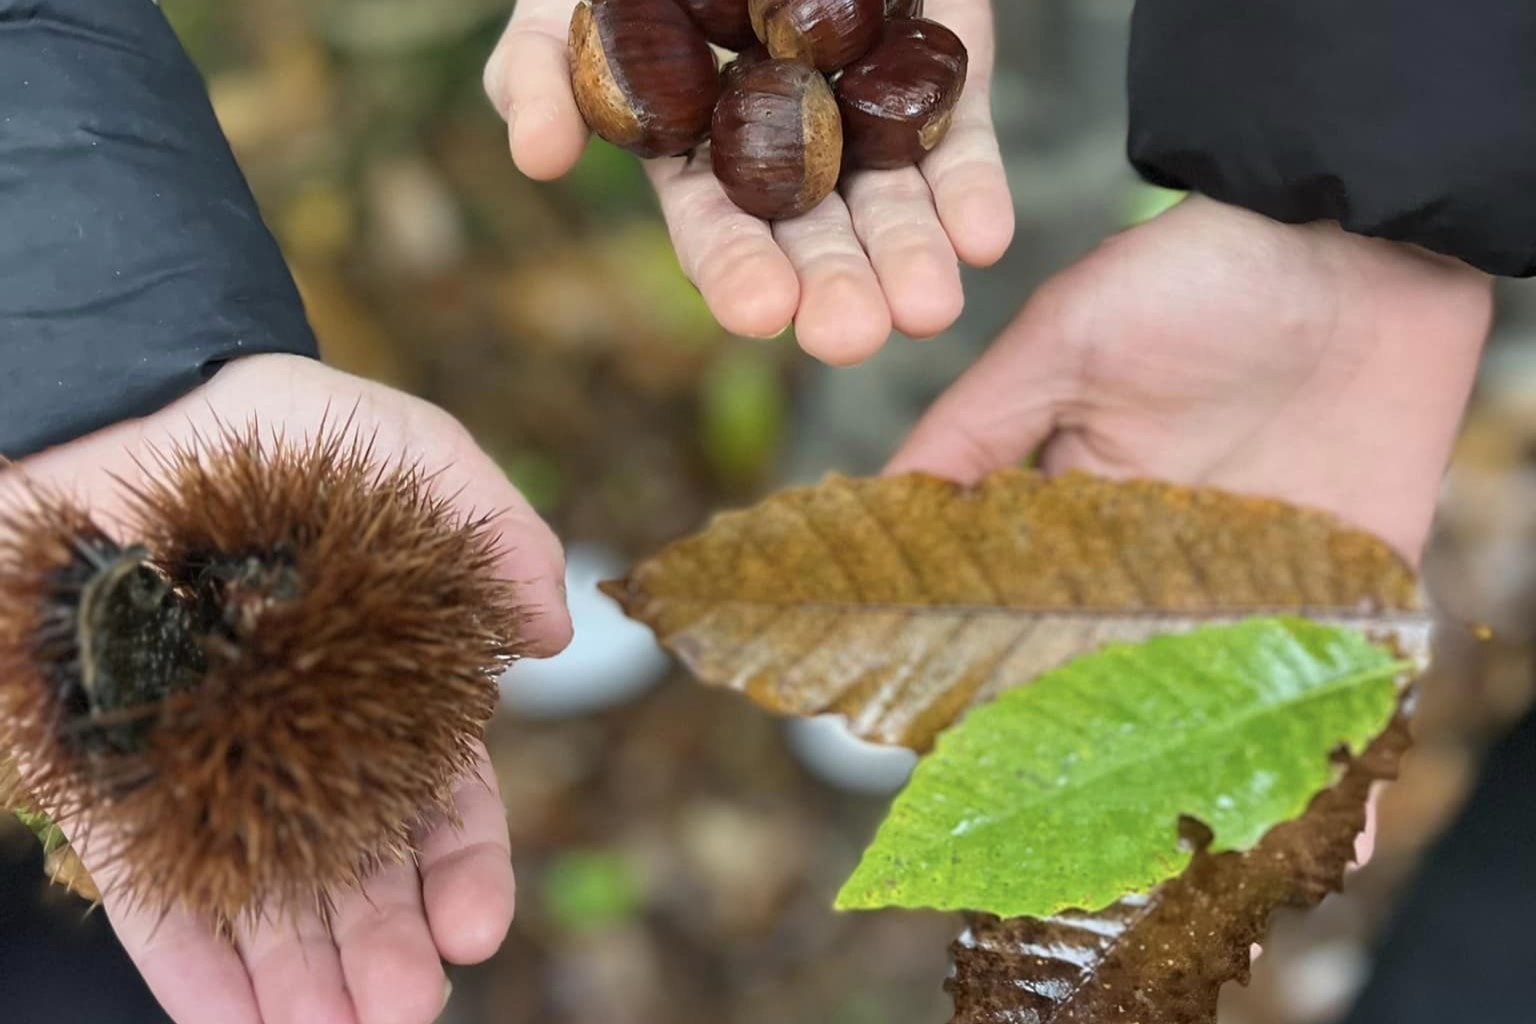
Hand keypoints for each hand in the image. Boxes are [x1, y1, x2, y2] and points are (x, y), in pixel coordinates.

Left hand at [2, 355, 571, 1023]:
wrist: (135, 395)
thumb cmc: (290, 423)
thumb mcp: (414, 457)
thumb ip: (492, 530)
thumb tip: (559, 629)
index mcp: (391, 686)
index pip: (442, 800)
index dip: (462, 870)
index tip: (473, 932)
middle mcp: (306, 740)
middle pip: (355, 868)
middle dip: (380, 947)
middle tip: (398, 1011)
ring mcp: (209, 760)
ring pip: (260, 892)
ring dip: (295, 975)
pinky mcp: (113, 766)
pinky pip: (151, 872)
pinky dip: (190, 951)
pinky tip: (229, 1023)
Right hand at [483, 0, 1013, 364]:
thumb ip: (539, 71)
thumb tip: (537, 157)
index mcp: (698, 155)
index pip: (718, 230)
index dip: (736, 271)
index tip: (758, 311)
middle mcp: (786, 152)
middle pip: (816, 237)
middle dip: (834, 288)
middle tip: (851, 335)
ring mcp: (866, 115)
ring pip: (895, 204)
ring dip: (911, 258)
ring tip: (927, 309)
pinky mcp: (940, 72)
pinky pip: (961, 139)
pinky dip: (973, 191)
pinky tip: (983, 239)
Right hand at [887, 193, 1494, 883]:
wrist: (1348, 237)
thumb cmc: (1190, 277)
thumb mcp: (1059, 344)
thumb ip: (974, 432)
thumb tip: (883, 515)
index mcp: (1077, 517)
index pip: (1018, 624)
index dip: (987, 695)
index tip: (955, 772)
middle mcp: (1157, 569)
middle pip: (1113, 686)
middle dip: (1091, 767)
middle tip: (1065, 857)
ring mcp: (1254, 586)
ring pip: (1215, 706)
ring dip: (1201, 785)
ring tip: (1176, 879)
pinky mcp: (1349, 589)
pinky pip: (1340, 692)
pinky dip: (1337, 764)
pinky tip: (1322, 837)